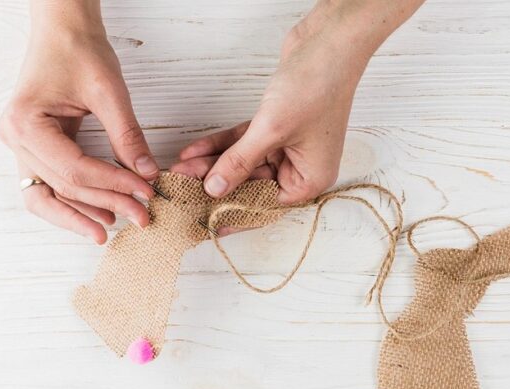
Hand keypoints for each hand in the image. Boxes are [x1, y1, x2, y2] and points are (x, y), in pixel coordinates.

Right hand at [0, 1, 156, 243]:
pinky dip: (73, 204)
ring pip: (49, 196)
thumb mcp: (109, 92)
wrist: (63, 32)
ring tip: (117, 226)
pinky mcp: (34, 149)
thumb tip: (148, 175)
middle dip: (106, 204)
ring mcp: (20, 146)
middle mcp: (14, 138)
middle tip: (143, 217)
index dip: (113, 185)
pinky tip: (100, 216)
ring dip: (83, 214)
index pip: (75, 170)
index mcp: (26, 123)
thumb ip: (127, 136)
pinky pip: (50, 186)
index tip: (146, 193)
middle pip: (64, 187)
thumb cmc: (80, 51)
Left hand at [173, 0, 425, 231]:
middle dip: (217, 182)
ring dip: (214, 162)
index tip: (206, 221)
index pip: (267, 205)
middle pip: (252, 184)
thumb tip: (215, 189)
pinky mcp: (277, 125)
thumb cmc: (315, 89)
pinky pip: (244, 142)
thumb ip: (241, 162)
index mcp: (311, 180)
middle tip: (183, 185)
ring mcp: (290, 146)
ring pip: (245, 162)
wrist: (328, 45)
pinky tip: (196, 149)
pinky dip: (222, 144)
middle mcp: (302, 167)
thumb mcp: (271, 131)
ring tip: (182, 166)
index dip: (235, 212)